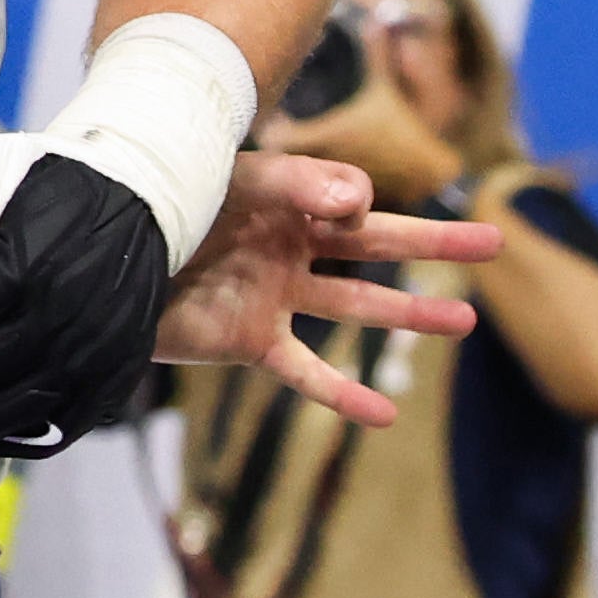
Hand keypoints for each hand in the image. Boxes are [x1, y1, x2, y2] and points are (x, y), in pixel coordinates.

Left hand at [152, 147, 493, 426]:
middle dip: (433, 247)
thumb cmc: (168, 202)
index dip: (354, 199)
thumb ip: (301, 183)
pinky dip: (344, 395)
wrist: (105, 255)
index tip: (350, 205)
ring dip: (409, 315)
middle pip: (376, 247)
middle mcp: (289, 246)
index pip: (350, 199)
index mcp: (286, 200)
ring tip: (464, 322)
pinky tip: (387, 415)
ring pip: (356, 307)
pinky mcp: (252, 341)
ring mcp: (273, 295)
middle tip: (492, 242)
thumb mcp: (237, 181)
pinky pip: (307, 373)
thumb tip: (365, 201)